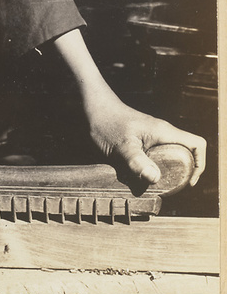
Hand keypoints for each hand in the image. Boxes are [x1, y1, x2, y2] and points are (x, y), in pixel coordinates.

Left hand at [88, 102, 205, 185]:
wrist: (93, 107)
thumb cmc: (107, 123)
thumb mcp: (121, 147)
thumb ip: (137, 163)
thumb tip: (156, 179)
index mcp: (164, 132)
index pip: (197, 144)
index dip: (200, 164)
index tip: (188, 181)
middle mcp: (162, 133)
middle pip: (185, 152)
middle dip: (181, 171)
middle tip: (168, 186)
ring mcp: (151, 135)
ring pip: (168, 154)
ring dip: (164, 169)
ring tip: (152, 183)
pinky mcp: (141, 138)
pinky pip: (153, 154)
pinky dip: (150, 165)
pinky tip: (137, 173)